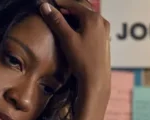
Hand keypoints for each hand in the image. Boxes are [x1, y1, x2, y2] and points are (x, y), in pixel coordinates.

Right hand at [40, 0, 110, 119]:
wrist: (96, 80)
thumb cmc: (82, 60)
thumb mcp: (67, 39)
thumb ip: (57, 21)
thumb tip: (45, 6)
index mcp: (93, 18)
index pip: (73, 4)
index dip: (60, 3)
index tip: (48, 3)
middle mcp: (101, 21)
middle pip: (81, 9)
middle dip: (67, 8)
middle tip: (53, 10)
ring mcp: (104, 30)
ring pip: (86, 17)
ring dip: (73, 16)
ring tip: (60, 20)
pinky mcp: (104, 39)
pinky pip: (90, 25)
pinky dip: (80, 24)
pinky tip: (72, 31)